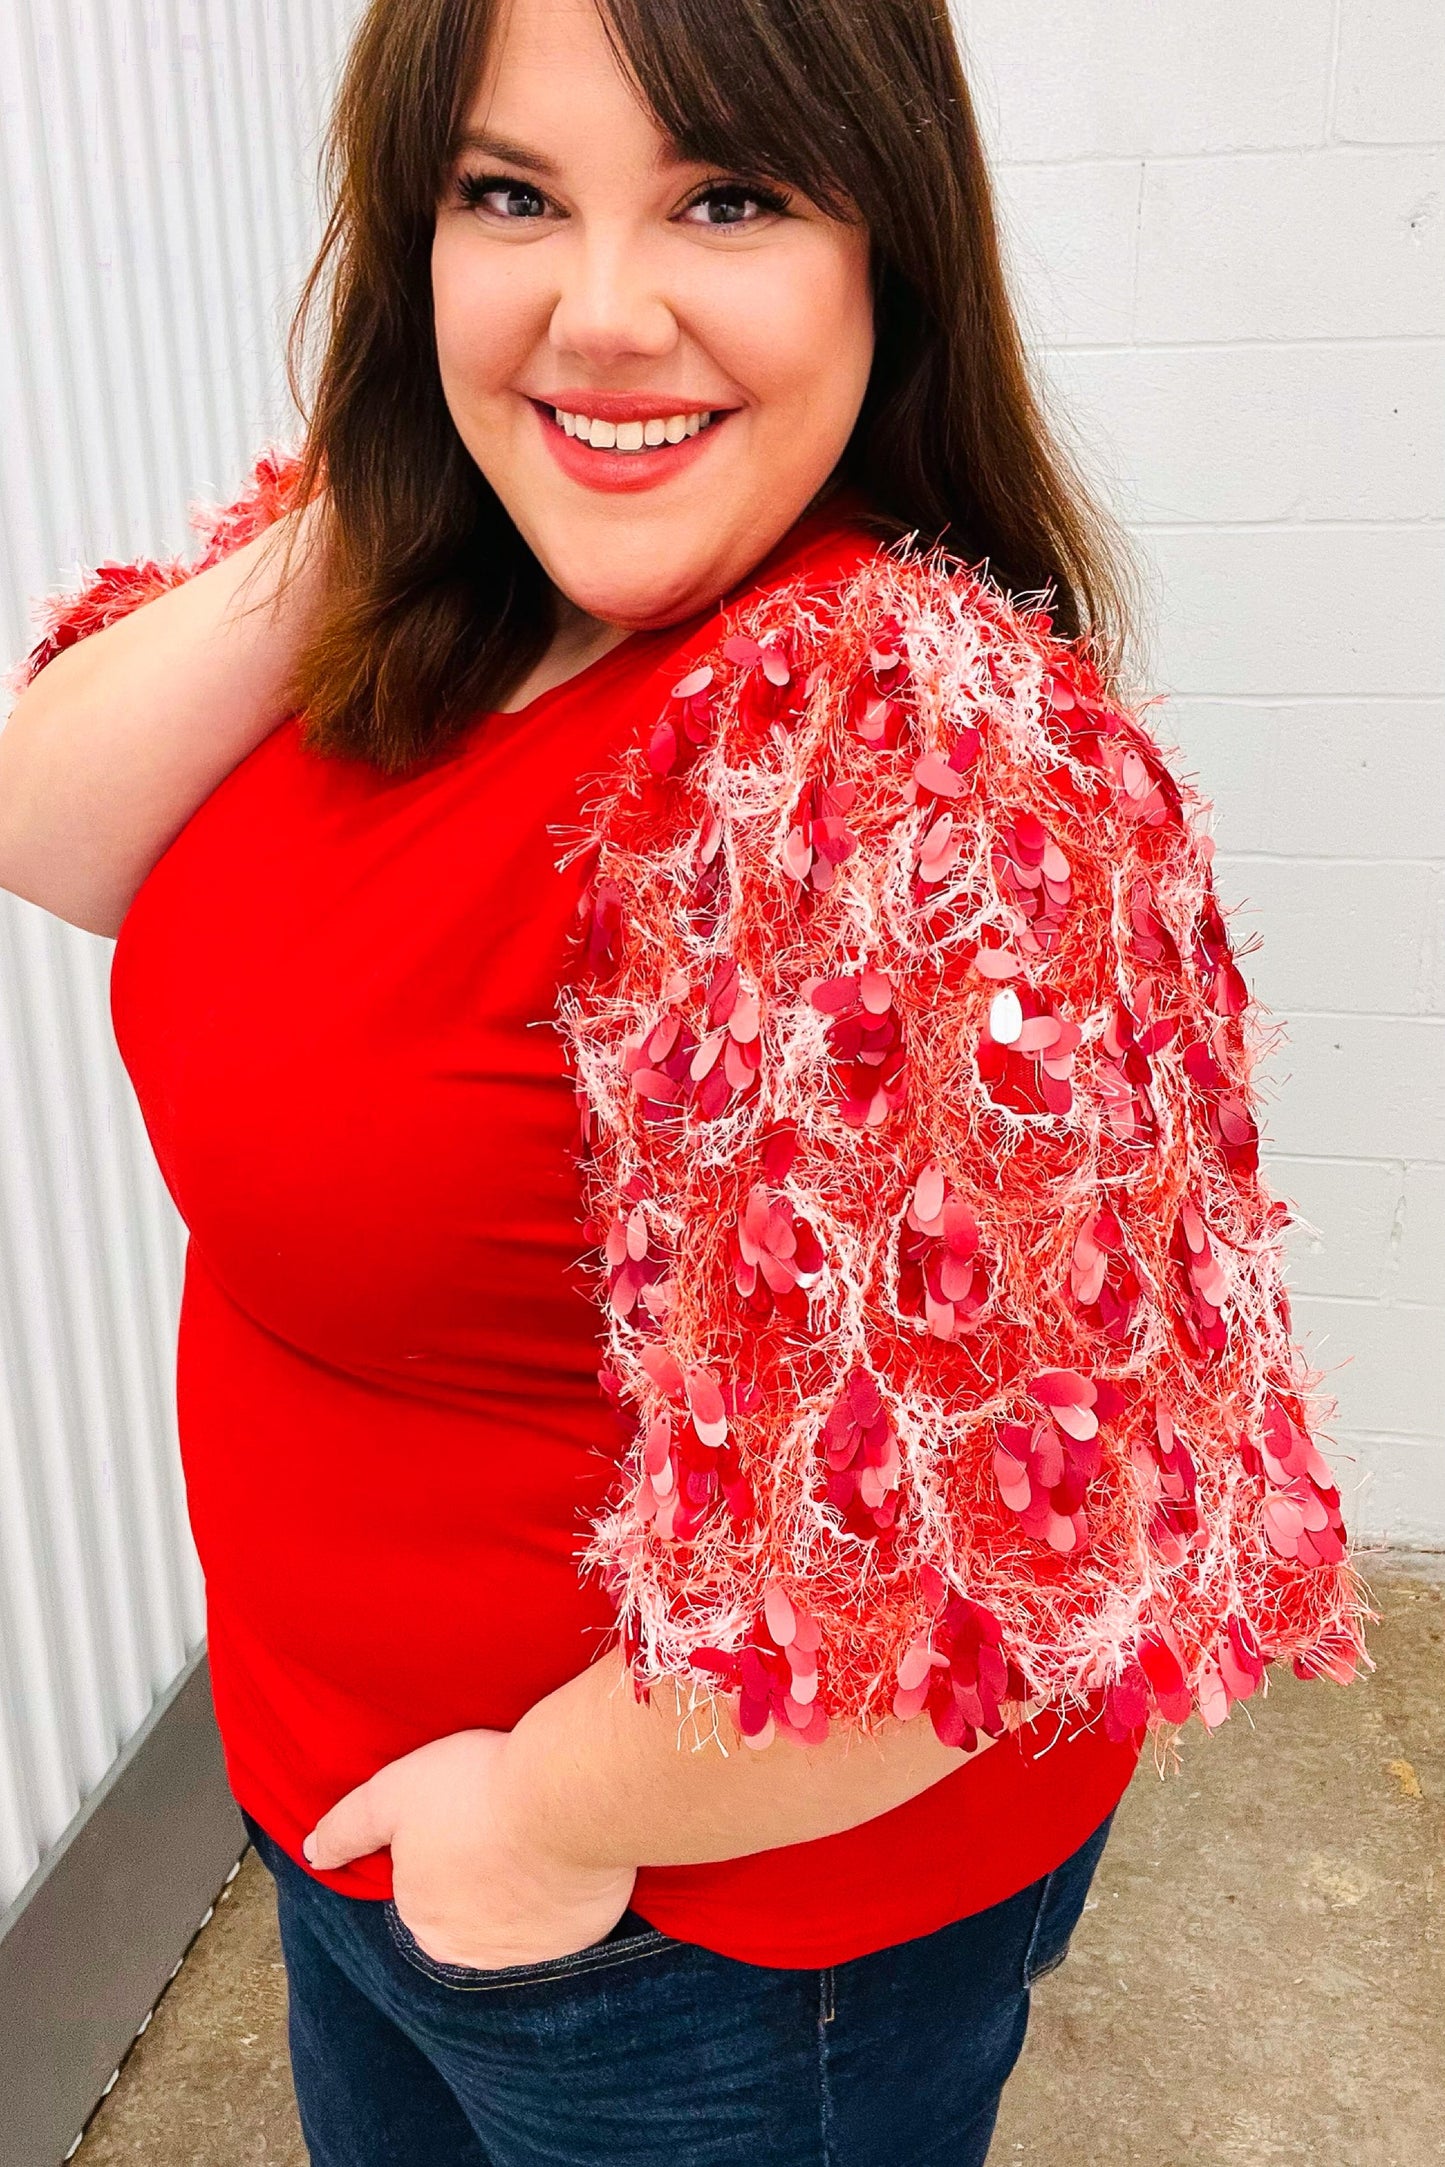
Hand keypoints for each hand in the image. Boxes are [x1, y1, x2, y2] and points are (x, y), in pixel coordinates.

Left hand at [302, 1728, 637, 1969]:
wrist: (564, 1795)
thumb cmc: (475, 1788)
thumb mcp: (392, 1793)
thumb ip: (346, 1828)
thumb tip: (313, 1853)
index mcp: (424, 1925)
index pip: (425, 1890)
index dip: (444, 1846)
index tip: (465, 1813)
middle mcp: (472, 1954)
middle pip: (471, 1910)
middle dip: (482, 1874)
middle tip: (500, 1822)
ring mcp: (531, 1952)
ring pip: (521, 1916)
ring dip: (525, 1884)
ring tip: (536, 1833)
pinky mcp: (581, 1938)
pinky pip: (569, 1916)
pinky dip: (568, 1891)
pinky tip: (568, 1850)